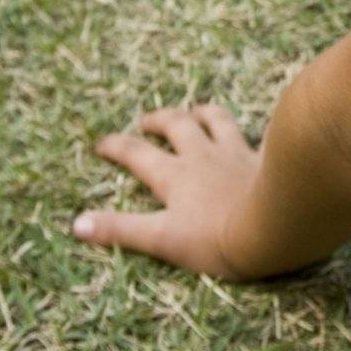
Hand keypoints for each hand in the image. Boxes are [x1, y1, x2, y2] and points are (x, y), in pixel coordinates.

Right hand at [73, 104, 262, 280]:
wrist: (275, 223)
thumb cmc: (216, 238)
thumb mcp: (162, 239)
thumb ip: (120, 230)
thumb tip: (76, 224)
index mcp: (174, 176)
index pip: (137, 154)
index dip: (116, 147)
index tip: (102, 143)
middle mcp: (202, 157)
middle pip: (176, 126)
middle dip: (158, 121)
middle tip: (146, 121)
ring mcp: (235, 154)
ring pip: (216, 121)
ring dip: (202, 113)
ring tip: (196, 110)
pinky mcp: (264, 160)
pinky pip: (255, 135)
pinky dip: (250, 130)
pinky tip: (254, 131)